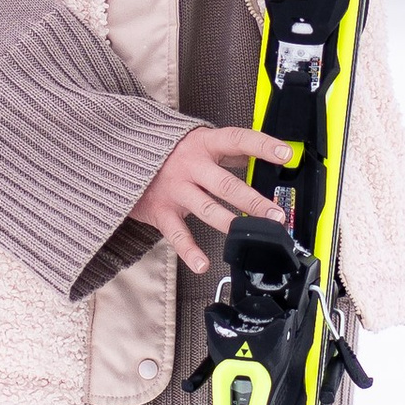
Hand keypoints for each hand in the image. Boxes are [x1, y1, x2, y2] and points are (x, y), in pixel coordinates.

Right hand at [126, 123, 300, 276]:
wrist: (119, 155)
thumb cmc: (164, 150)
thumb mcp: (195, 140)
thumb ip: (226, 149)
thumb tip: (257, 155)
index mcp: (202, 144)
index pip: (237, 140)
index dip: (262, 145)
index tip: (285, 154)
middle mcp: (190, 166)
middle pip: (227, 184)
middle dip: (254, 201)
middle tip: (276, 214)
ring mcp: (175, 189)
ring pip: (208, 208)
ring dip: (232, 223)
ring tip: (252, 234)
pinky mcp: (161, 210)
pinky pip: (177, 234)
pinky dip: (189, 250)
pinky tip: (202, 263)